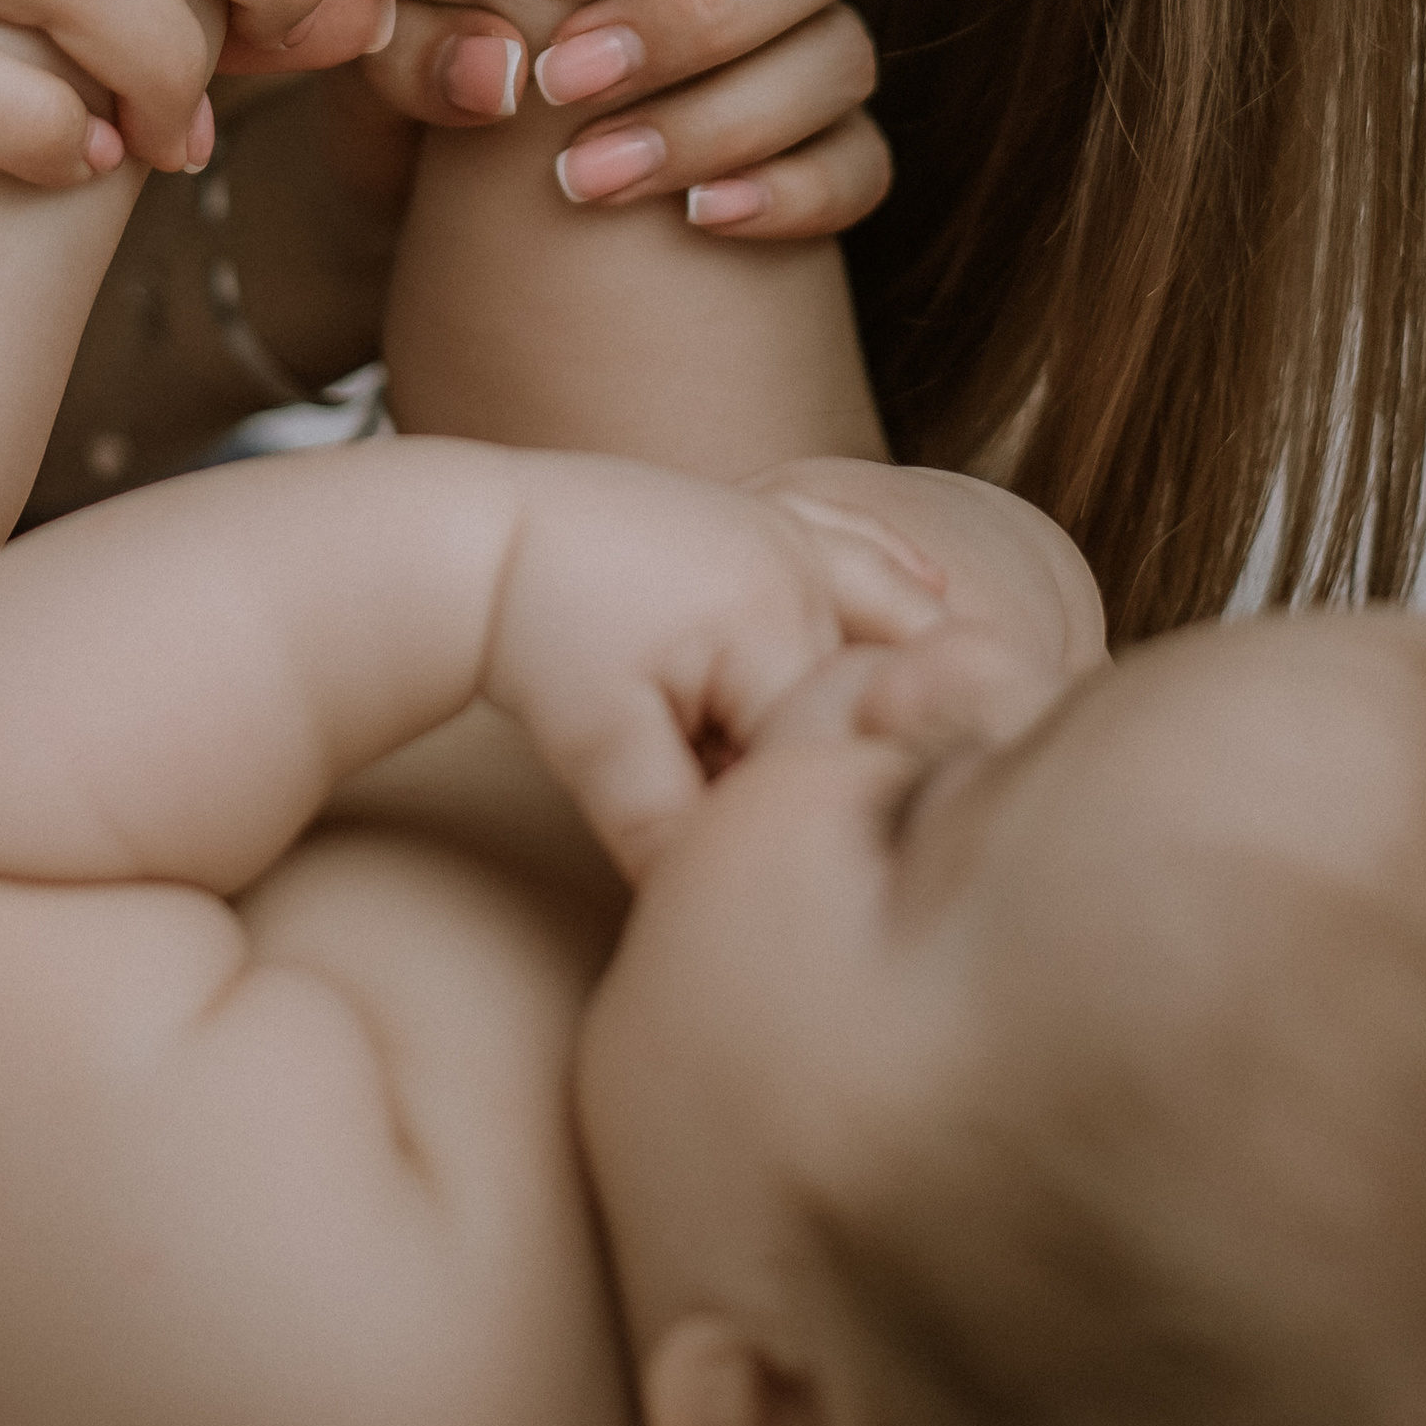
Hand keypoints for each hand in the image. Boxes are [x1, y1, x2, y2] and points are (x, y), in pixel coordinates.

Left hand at [339, 0, 889, 240]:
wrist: (425, 151)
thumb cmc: (419, 20)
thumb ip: (418, 17)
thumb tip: (498, 69)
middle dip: (701, 13)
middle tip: (564, 74)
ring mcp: (796, 41)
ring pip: (841, 58)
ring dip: (722, 116)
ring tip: (587, 173)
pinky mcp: (808, 149)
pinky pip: (859, 167)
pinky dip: (794, 190)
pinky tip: (700, 216)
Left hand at [480, 456, 945, 880]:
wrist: (489, 533)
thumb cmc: (539, 638)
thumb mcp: (594, 749)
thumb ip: (661, 832)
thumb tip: (709, 912)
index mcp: (770, 624)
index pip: (821, 750)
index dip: (796, 811)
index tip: (772, 852)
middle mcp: (802, 568)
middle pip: (859, 693)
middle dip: (836, 750)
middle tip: (803, 811)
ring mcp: (792, 531)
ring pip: (892, 611)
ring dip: (907, 665)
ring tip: (936, 718)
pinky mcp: (772, 513)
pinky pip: (860, 540)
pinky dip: (897, 573)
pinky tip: (937, 588)